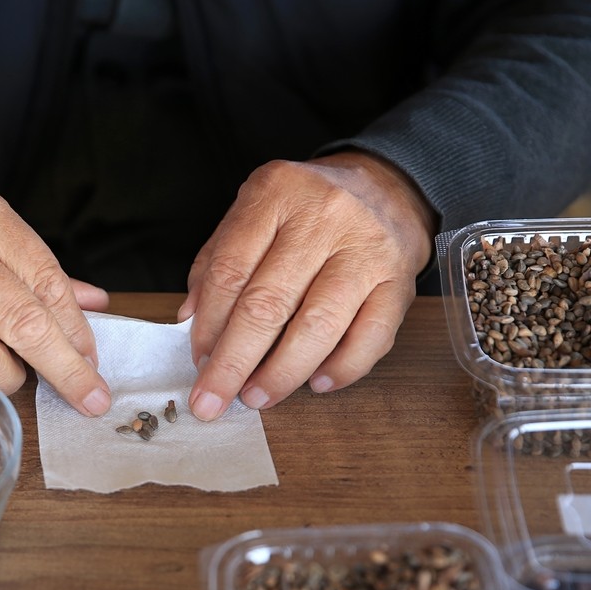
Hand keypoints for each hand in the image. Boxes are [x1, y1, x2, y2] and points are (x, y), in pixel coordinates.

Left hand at [178, 151, 435, 420]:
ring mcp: (367, 249)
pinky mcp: (401, 281)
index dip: (208, 325)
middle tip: (213, 401)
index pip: (231, 270)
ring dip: (281, 373)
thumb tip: (190, 319)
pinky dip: (340, 369)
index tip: (197, 362)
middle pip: (268, 303)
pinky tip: (315, 384)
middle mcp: (324, 217)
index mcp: (276, 194)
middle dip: (234, 363)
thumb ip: (218, 260)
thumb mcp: (255, 212)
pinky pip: (371, 337)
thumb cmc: (307, 210)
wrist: (386, 187)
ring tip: (257, 397)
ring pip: (318, 326)